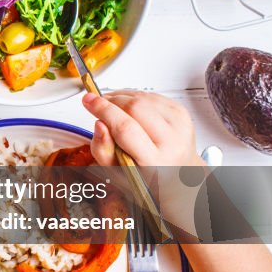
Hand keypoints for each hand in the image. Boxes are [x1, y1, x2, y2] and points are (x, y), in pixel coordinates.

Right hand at [82, 91, 201, 167]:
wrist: (177, 175)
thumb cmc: (147, 176)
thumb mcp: (117, 173)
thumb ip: (103, 150)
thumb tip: (99, 124)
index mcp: (155, 161)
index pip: (126, 129)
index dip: (104, 111)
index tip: (89, 101)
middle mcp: (172, 141)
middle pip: (135, 107)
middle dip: (112, 102)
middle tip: (99, 107)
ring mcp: (180, 125)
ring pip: (142, 97)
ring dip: (122, 98)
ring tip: (116, 112)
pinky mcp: (182, 112)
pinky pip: (151, 95)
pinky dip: (135, 97)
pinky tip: (131, 111)